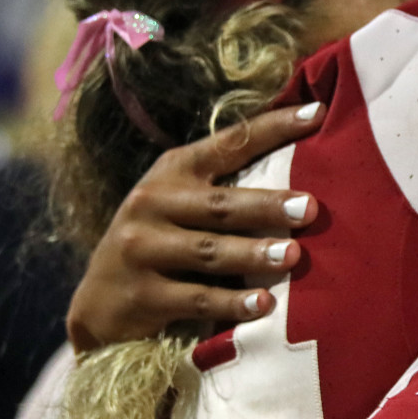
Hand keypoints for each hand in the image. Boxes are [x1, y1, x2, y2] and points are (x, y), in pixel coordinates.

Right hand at [65, 103, 324, 351]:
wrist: (101, 301)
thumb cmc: (162, 240)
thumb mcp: (183, 202)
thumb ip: (228, 185)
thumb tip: (306, 170)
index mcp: (174, 171)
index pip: (230, 143)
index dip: (274, 127)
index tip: (316, 113)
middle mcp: (153, 203)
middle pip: (221, 204)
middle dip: (268, 205)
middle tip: (310, 208)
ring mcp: (142, 249)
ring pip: (209, 251)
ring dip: (253, 253)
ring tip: (294, 256)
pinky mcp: (141, 295)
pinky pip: (196, 298)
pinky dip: (232, 302)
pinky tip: (263, 305)